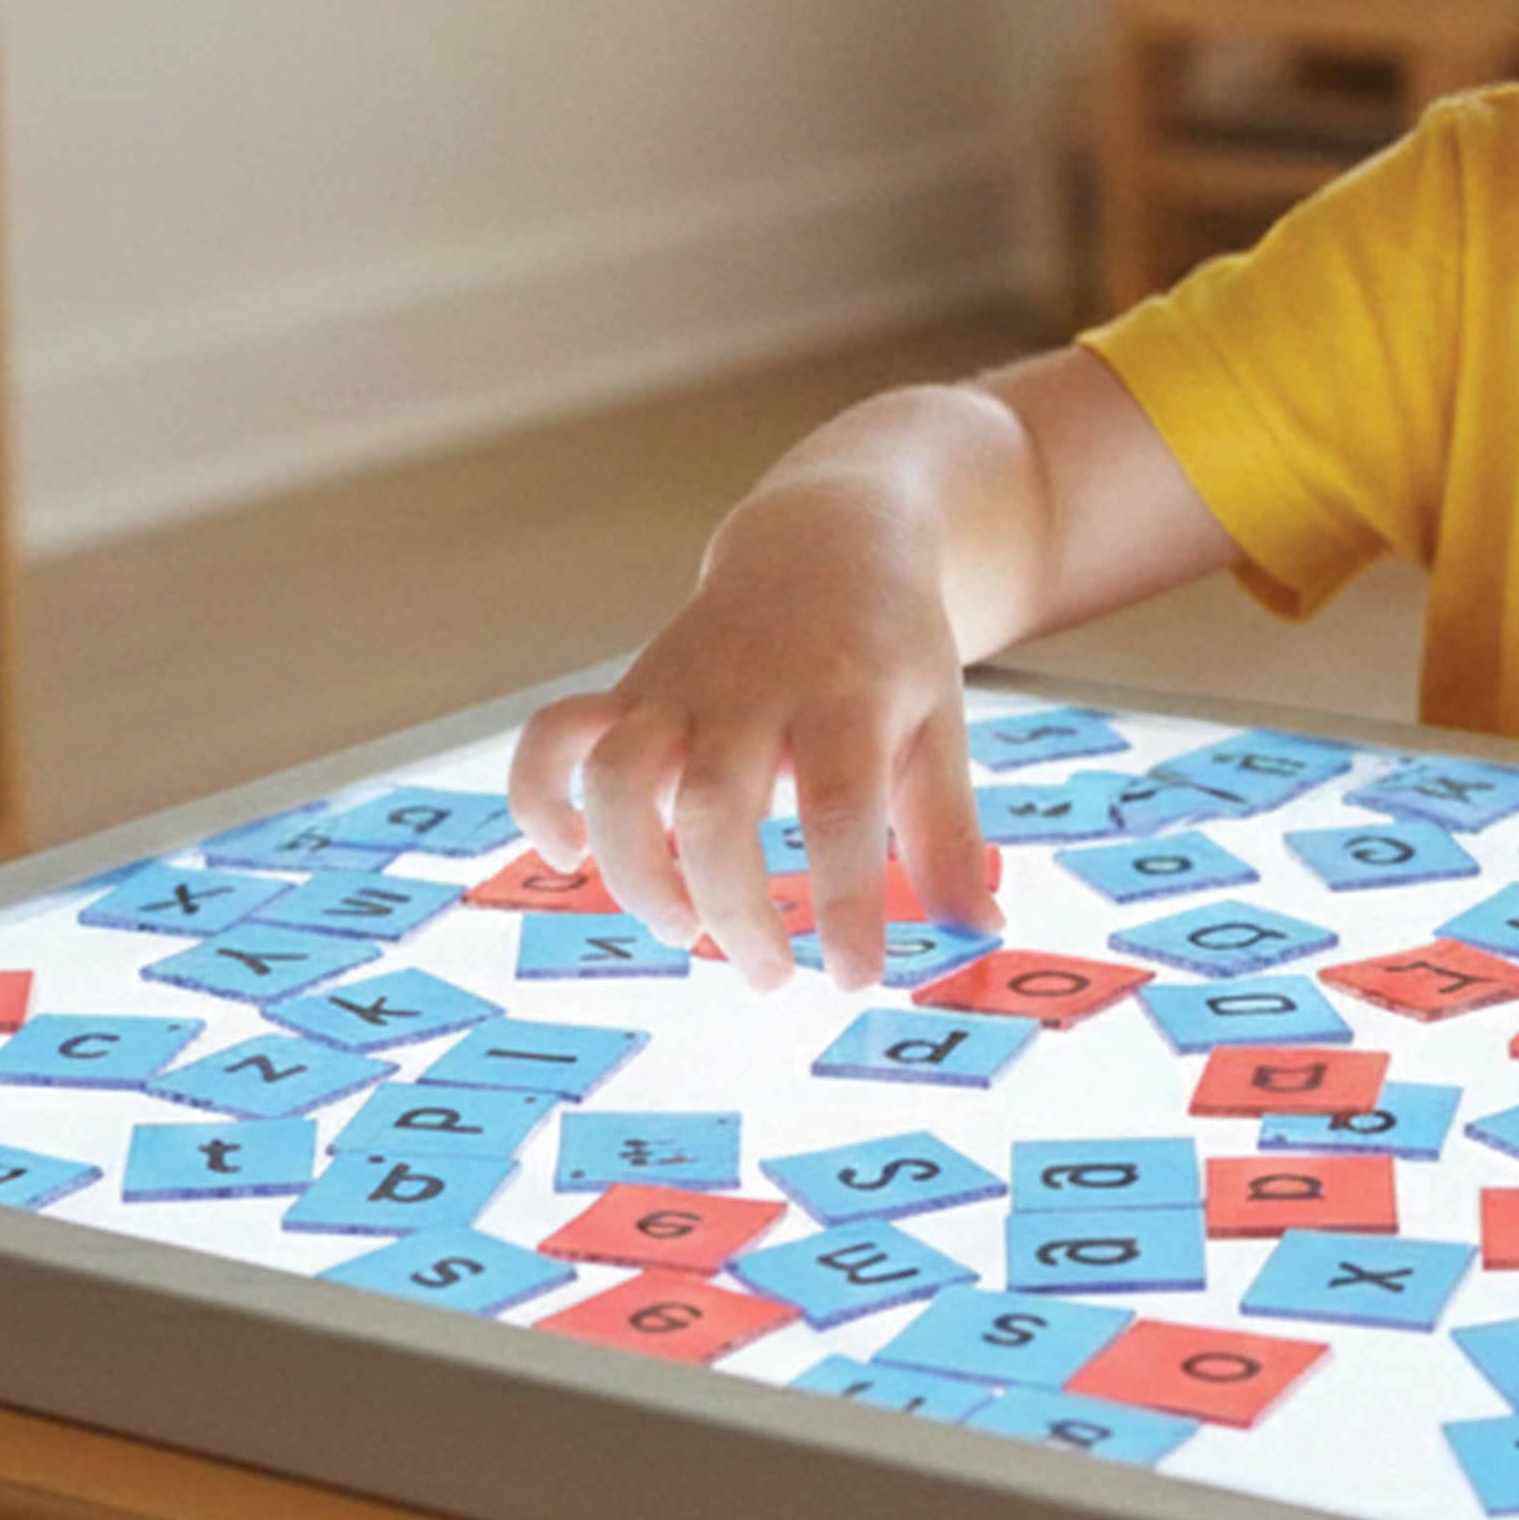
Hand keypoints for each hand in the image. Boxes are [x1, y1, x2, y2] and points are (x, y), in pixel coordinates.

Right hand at [508, 478, 1000, 995]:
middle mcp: (754, 689)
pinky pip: (554, 736)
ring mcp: (680, 685)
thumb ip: (950, 833)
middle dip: (734, 909)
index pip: (841, 808)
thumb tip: (979, 933)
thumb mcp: (940, 725)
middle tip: (773, 976)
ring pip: (620, 776)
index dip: (844, 901)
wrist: (826, 542)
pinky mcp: (630, 688)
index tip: (855, 977)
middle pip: (716, 808)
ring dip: (636, 870)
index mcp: (848, 698)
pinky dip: (539, 797)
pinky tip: (567, 855)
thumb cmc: (890, 651)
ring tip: (683, 930)